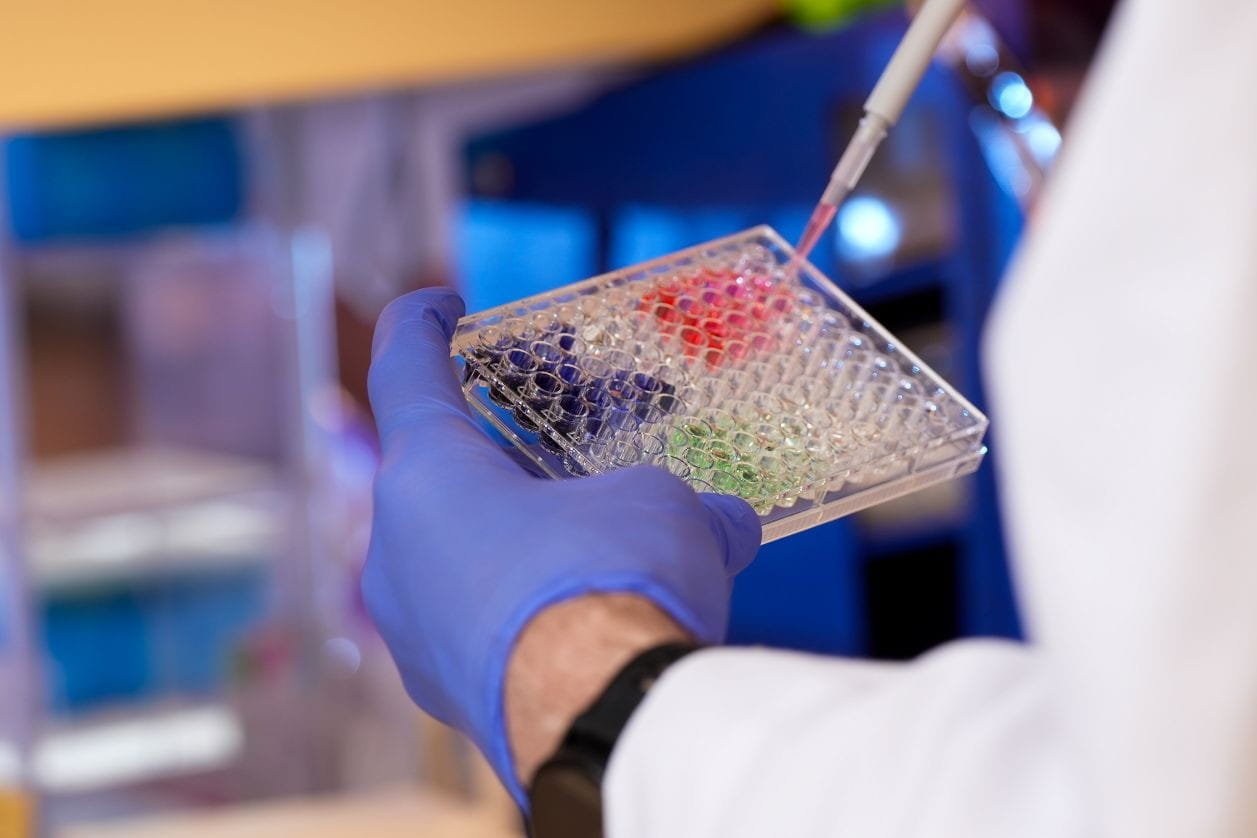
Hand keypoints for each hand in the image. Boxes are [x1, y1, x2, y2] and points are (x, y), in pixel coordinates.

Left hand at [361, 287, 761, 805]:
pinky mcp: (442, 690)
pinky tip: (587, 619)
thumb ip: (682, 503)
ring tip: (596, 547)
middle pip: (442, 474)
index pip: (405, 369)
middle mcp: (396, 548)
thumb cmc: (613, 580)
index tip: (441, 303)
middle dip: (509, 458)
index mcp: (429, 474)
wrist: (602, 721)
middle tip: (567, 456)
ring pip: (458, 556)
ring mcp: (410, 628)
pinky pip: (476, 625)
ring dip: (520, 540)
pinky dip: (523, 609)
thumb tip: (725, 523)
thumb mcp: (662, 510)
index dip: (418, 322)